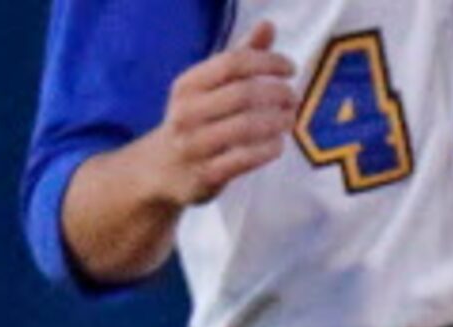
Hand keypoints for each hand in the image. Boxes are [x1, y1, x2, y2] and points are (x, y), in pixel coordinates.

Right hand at [144, 22, 297, 209]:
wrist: (159, 170)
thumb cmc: (195, 120)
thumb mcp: (208, 86)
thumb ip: (239, 57)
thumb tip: (268, 26)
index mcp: (188, 84)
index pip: (233, 63)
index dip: (268, 62)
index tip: (290, 69)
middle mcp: (187, 112)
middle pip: (243, 94)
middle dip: (277, 93)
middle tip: (294, 97)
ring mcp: (195, 145)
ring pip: (246, 127)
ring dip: (277, 121)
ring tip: (289, 119)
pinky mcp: (206, 175)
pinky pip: (245, 159)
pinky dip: (268, 149)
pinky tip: (277, 143)